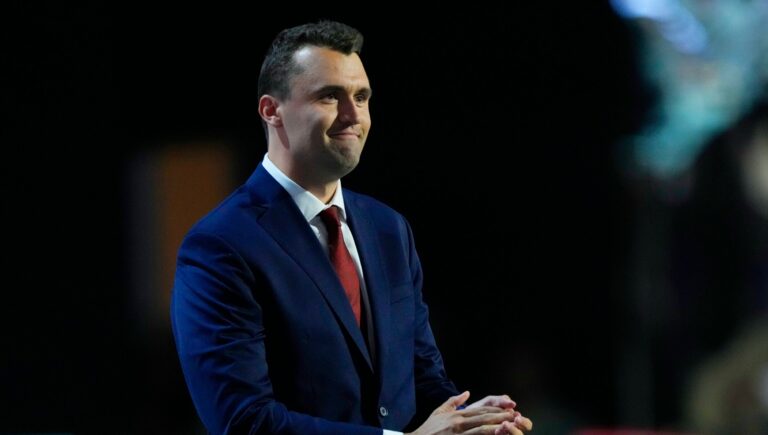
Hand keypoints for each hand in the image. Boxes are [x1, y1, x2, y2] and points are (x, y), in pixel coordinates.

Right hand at [407, 391, 530, 434]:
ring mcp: (458, 434)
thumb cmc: (428, 429)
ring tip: (509, 426)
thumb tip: (467, 393)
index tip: (507, 410)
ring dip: (496, 427)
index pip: (480, 411)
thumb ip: (454, 401)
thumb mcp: (440, 411)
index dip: (495, 410)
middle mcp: (458, 423)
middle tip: (515, 416)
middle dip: (500, 417)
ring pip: (481, 430)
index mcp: (456, 415)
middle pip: (483, 418)